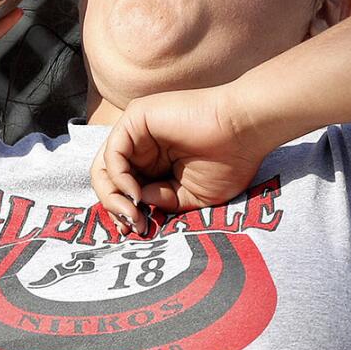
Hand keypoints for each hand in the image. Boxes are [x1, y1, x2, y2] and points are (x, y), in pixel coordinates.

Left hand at [90, 86, 270, 233]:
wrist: (247, 132)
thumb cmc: (230, 162)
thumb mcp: (191, 197)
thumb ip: (161, 202)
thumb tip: (135, 206)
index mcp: (154, 164)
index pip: (123, 190)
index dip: (123, 213)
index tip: (136, 231)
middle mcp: (142, 147)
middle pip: (107, 180)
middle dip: (113, 208)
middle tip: (131, 226)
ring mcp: (137, 132)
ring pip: (103, 168)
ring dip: (112, 197)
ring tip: (133, 214)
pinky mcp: (136, 117)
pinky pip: (112, 152)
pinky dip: (118, 178)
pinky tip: (136, 194)